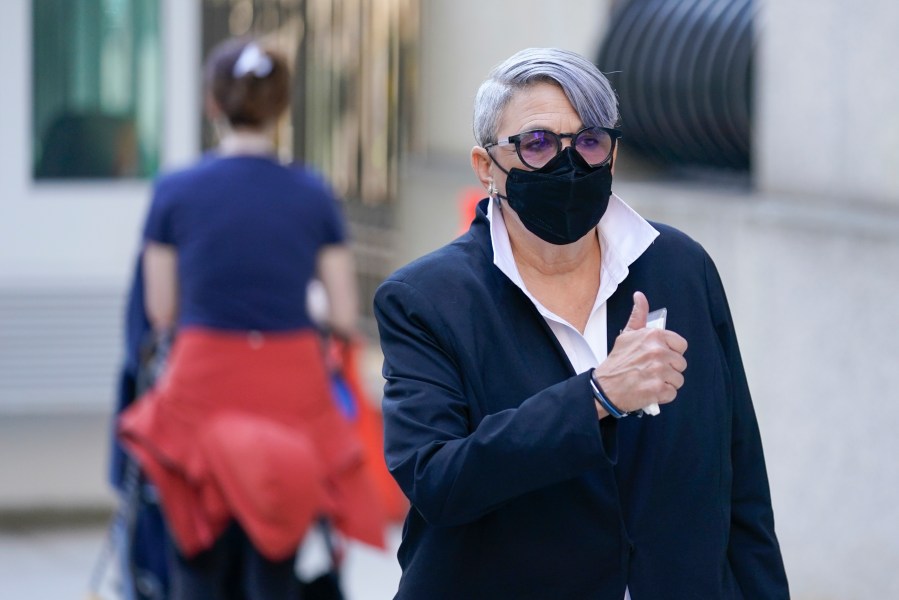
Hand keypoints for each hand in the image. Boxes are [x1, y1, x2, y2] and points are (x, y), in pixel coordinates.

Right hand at [593, 291, 687, 415]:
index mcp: (653, 336)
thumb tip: (639, 296)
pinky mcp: (658, 389)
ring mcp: (659, 371)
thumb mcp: (627, 334)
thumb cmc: (617, 362)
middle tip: (651, 371)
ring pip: (678, 379)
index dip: (671, 352)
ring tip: (650, 380)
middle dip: (669, 369)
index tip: (660, 357)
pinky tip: (650, 390)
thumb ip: (638, 315)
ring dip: (666, 383)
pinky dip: (662, 395)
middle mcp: (658, 352)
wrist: (605, 387)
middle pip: (680, 364)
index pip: (681, 345)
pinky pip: (672, 393)